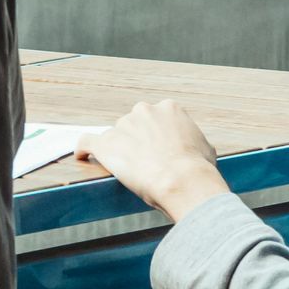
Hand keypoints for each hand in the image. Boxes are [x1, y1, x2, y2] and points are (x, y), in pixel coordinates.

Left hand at [76, 99, 228, 221]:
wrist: (182, 180)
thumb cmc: (198, 168)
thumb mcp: (205, 147)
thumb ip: (192, 139)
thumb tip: (193, 146)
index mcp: (168, 108)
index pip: (157, 117)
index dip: (158, 135)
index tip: (160, 149)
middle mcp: (143, 111)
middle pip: (134, 124)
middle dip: (138, 140)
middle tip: (147, 162)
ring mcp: (123, 126)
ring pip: (115, 136)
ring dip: (119, 150)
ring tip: (130, 170)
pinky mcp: (105, 143)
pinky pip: (87, 142)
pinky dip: (83, 149)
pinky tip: (83, 156)